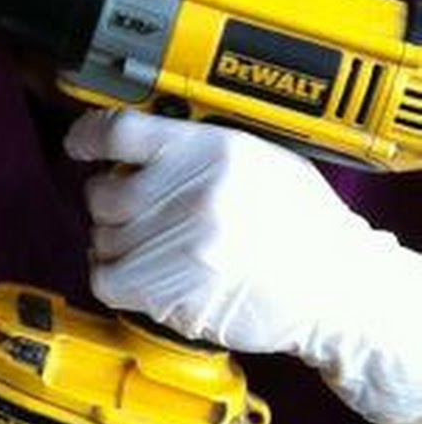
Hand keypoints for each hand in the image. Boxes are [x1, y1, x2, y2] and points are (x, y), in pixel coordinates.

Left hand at [66, 109, 421, 423]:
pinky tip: (135, 270)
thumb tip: (136, 144)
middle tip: (135, 206)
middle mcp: (191, 195)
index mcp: (212, 151)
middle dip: (111, 198)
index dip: (88, 135)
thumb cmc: (304, 224)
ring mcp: (180, 246)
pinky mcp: (173, 292)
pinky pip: (106, 277)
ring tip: (150, 242)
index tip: (80, 142)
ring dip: (115, 239)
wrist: (343, 290)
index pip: (119, 131)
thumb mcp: (260, 158)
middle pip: (102, 190)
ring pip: (102, 235)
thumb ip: (198, 145)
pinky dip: (113, 274)